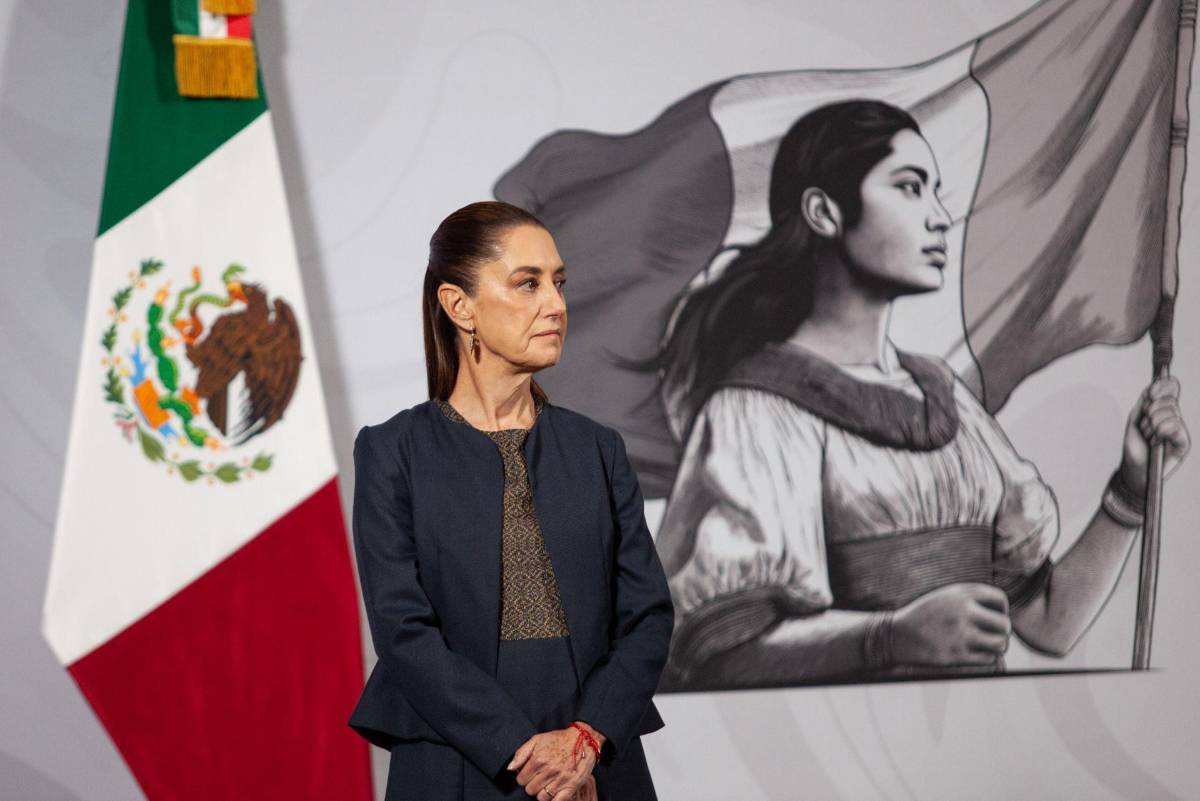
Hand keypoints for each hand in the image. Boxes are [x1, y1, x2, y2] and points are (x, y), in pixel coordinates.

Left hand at [509, 726, 595, 799]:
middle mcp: (548, 770)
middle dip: (532, 785)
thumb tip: (510, 768)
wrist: (583, 740)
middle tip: (539, 779)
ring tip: (547, 785)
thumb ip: (521, 753)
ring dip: (542, 793)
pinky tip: (553, 793)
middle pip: (530, 790)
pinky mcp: (571, 786)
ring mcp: (560, 779)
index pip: (521, 780)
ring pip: (541, 798)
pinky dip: (553, 800)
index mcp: (538, 759)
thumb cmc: (559, 739)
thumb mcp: (537, 739)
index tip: (529, 774)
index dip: (524, 777)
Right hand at [891, 583, 1010, 665]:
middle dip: (1002, 632)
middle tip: (994, 635)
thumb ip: (972, 598)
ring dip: (997, 646)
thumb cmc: (926, 616)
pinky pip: (988, 659)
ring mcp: (959, 634)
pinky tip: (976, 654)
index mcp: (960, 594)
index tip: (993, 617)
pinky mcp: (956, 655)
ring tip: (988, 646)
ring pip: (1000, 644)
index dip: (1002, 610)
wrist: (896, 635)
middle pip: (1004, 624)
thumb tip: (1004, 613)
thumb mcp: (945, 596)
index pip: (1000, 599)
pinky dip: (986, 657)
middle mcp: (962, 612)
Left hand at [1119, 376, 1189, 495]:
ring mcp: (1180, 430)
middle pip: (1169, 400)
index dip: (1162, 386)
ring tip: (1148, 437)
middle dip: (1150, 411)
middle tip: (1145, 427)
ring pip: (1171, 412)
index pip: (1171, 390)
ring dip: (1152, 425)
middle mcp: (1174, 419)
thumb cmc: (1135, 448)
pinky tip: (1156, 442)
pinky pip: (1175, 425)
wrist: (1135, 470)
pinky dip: (1160, 431)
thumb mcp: (1135, 421)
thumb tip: (1151, 386)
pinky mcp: (1184, 442)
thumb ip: (1143, 403)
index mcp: (1163, 411)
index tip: (1150, 393)